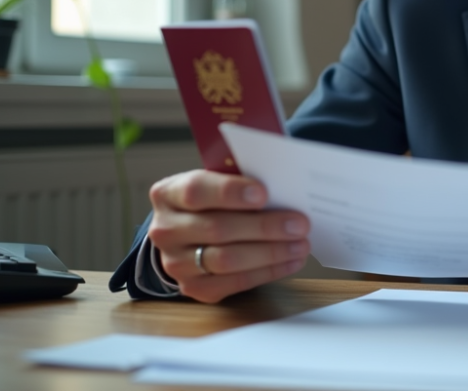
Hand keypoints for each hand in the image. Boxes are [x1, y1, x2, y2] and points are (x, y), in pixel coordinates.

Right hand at [147, 169, 311, 302]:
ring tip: (301, 244)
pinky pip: (235, 283)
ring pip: (227, 260)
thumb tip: (283, 186)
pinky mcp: (193, 287)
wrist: (187, 233)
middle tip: (300, 223)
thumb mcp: (215, 181)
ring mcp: (176, 263)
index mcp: (168, 194)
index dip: (230, 192)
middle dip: (264, 226)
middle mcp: (166, 230)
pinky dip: (268, 272)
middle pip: (218, 229)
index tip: (264, 194)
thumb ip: (239, 180)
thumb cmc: (211, 200)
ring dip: (271, 252)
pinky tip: (291, 261)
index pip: (196, 191)